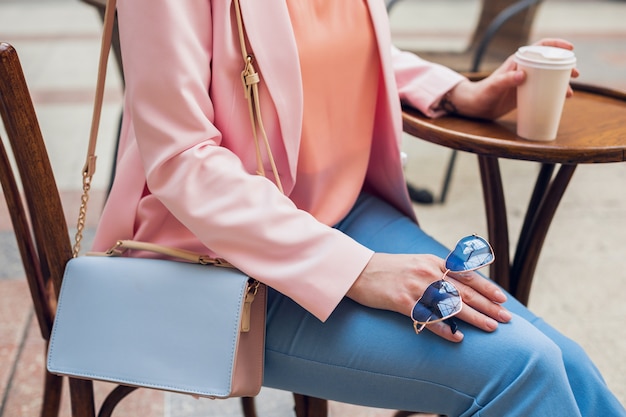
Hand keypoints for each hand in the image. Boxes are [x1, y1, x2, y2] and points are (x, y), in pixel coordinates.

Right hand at [346, 253, 511, 341]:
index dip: (486, 287)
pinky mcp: (402, 301)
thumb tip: (460, 281)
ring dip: (474, 318)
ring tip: (491, 328)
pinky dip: (444, 329)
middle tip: (506, 318)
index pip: (466, 275)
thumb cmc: (388, 268)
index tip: (503, 299)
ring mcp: (415, 287)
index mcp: (432, 261)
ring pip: (451, 305)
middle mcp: (427, 273)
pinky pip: (428, 318)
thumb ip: (437, 269)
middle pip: (464, 292)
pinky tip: (458, 337)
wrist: (358, 270)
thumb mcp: (416, 261)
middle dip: (488, 306)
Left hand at [448, 38, 579, 119]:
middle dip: (564, 66)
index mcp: (517, 62)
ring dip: (560, 82)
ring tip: (569, 93)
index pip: (540, 47)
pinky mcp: (524, 94)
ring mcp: (525, 82)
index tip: (570, 49)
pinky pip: (542, 91)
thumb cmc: (481, 95)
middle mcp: (523, 69)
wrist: (474, 107)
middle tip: (575, 74)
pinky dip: (552, 94)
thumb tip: (523, 75)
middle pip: (548, 63)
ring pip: (548, 78)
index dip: (556, 45)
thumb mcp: (493, 87)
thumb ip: (505, 80)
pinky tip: (560, 101)